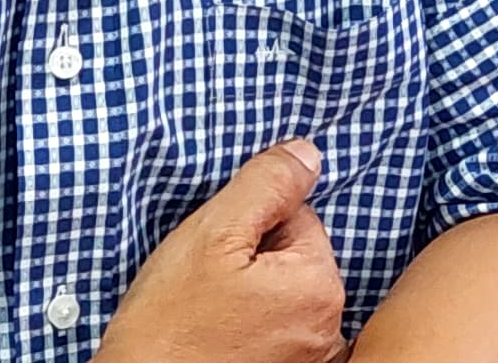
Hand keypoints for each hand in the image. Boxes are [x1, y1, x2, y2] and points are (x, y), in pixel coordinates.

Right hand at [92, 139, 345, 362]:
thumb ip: (265, 185)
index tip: (218, 256)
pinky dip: (255, 329)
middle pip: (295, 258)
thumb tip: (307, 154)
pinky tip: (221, 338)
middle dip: (254, 261)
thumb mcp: (211, 235)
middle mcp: (329, 329)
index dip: (250, 226)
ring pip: (285, 294)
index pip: (299, 217)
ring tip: (210, 315)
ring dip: (254, 296)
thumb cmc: (168, 326)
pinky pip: (280, 330)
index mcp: (318, 286)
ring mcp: (312, 359)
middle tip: (209, 287)